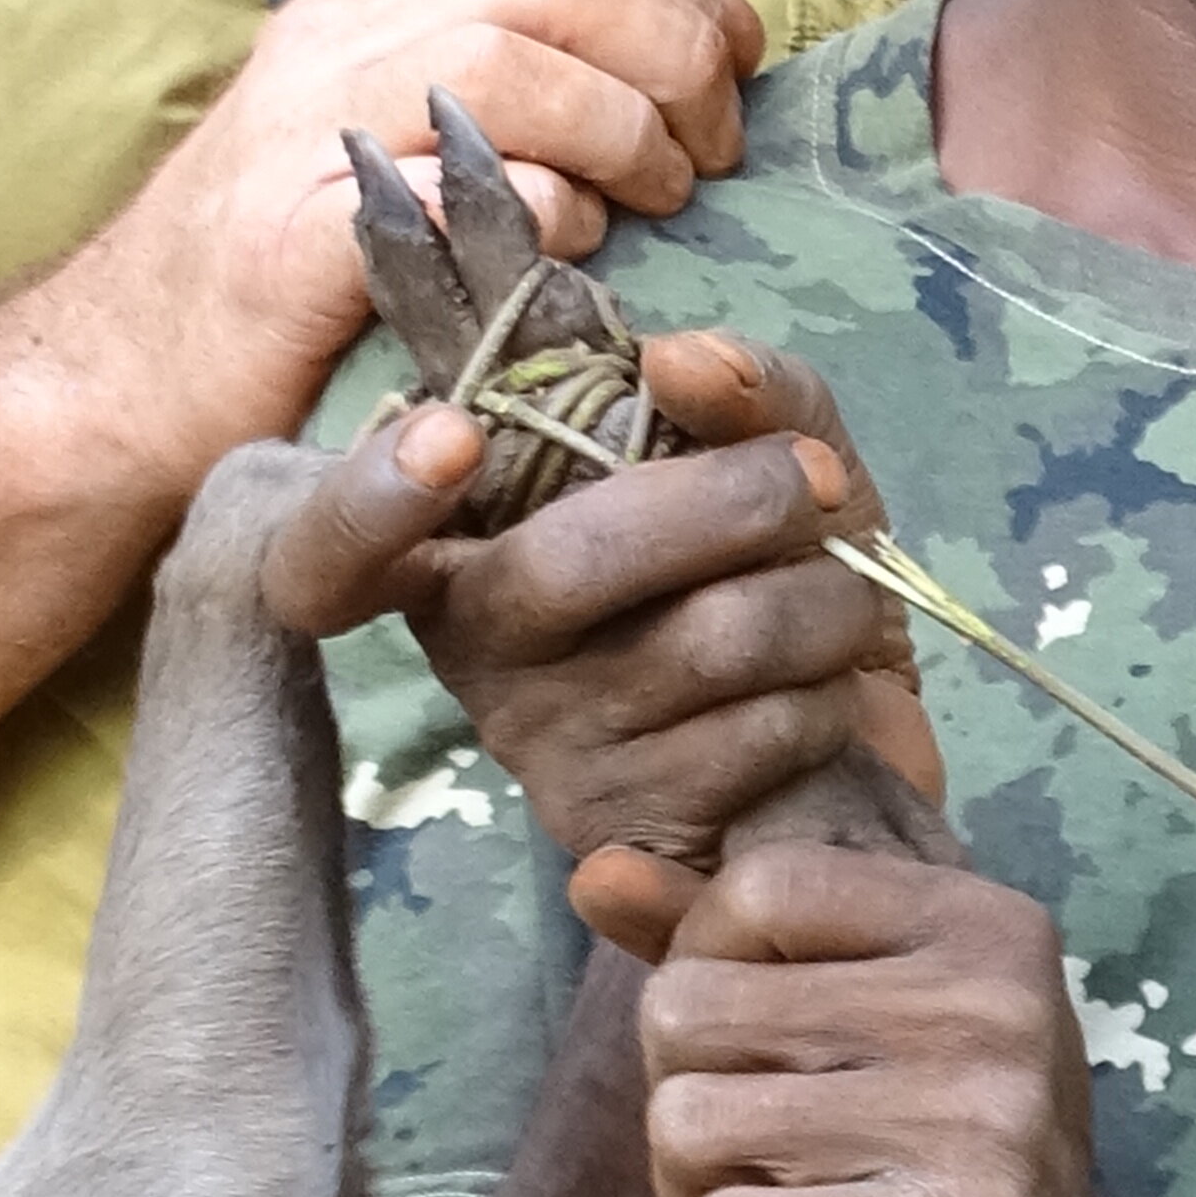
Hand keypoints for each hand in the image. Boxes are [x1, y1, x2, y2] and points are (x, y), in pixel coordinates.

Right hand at [45, 0, 765, 485]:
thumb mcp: (424, 112)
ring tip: (651, 204)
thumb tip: (715, 37)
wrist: (122, 373)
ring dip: (622, 136)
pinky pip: (453, 188)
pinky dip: (540, 215)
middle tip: (707, 154)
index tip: (728, 70)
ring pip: (513, 60)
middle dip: (671, 57)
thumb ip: (547, 56)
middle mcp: (346, 21)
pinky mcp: (292, 234)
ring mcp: (308, 120)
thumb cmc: (303, 249)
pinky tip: (563, 253)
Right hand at [264, 333, 944, 962]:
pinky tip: (824, 693)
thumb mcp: (777, 452)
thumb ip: (741, 386)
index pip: (329, 556)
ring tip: (835, 599)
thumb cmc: (785, 573)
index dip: (365, 504)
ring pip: (701, 643)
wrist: (866, 740)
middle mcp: (481, 653)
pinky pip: (753, 738)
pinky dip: (828, 693)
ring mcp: (548, 755)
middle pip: (565, 566)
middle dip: (728, 501)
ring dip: (819, 601)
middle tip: (811, 483)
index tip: (449, 440)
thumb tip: (674, 360)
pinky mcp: (633, 836)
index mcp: (475, 545)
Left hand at [642, 841, 1098, 1196]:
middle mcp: (988, 1012)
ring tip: (761, 1186)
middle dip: (688, 1077)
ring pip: (685, 1123)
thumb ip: (745, 942)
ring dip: (692, 1177)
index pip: (762, 885)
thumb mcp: (886, 1004)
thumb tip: (594, 873)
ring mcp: (967, 1130)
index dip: (702, 948)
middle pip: (692, 1005)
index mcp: (985, 926)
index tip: (736, 1016)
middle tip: (746, 1128)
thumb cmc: (940, 1124)